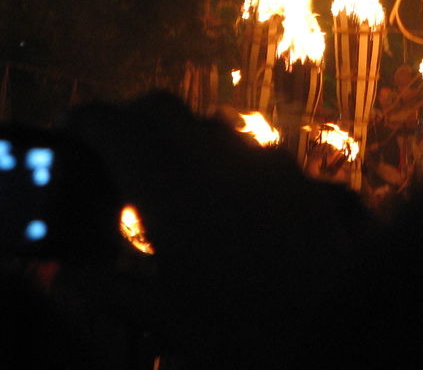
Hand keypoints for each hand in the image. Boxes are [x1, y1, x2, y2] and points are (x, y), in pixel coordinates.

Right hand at [63, 92, 366, 368]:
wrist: (336, 324)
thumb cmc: (244, 331)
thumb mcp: (167, 316)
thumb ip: (111, 289)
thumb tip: (70, 277)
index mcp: (169, 189)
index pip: (115, 127)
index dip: (85, 120)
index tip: (71, 127)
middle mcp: (215, 159)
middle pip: (161, 107)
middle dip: (130, 117)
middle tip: (112, 148)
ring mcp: (261, 159)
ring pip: (207, 123)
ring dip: (179, 135)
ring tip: (166, 176)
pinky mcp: (296, 172)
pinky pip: (248, 146)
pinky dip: (221, 155)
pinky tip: (221, 194)